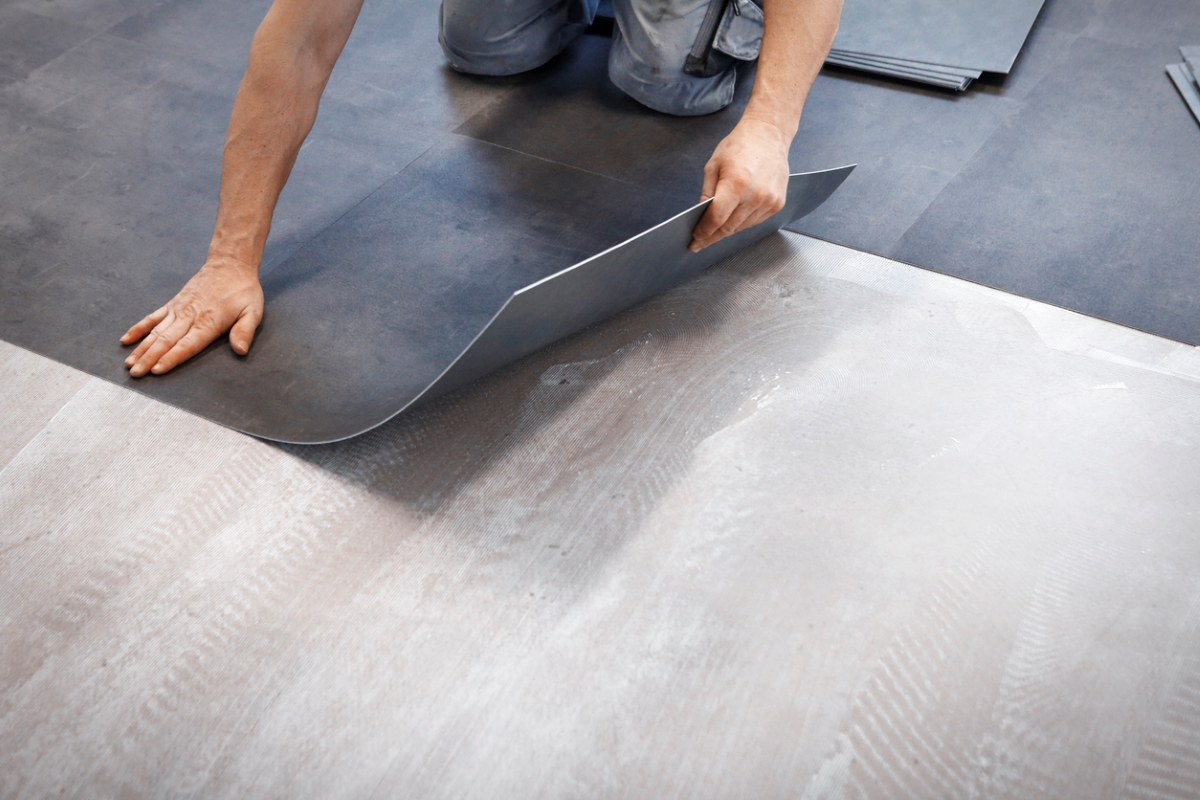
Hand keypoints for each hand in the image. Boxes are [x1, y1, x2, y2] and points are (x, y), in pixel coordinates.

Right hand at [121, 257, 263, 376]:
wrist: (230, 265)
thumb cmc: (243, 291)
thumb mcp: (253, 311)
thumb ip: (245, 331)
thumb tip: (241, 350)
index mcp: (208, 322)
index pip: (187, 345)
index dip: (171, 358)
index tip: (156, 370)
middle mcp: (189, 317)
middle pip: (166, 341)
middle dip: (149, 359)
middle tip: (135, 374)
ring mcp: (178, 310)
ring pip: (156, 332)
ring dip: (141, 348)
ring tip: (129, 364)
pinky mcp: (173, 304)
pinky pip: (152, 317)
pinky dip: (139, 329)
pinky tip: (126, 340)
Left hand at [690, 118, 789, 251]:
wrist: (768, 134)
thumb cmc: (739, 146)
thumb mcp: (713, 166)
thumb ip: (706, 193)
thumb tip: (701, 217)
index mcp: (736, 185)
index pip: (716, 219)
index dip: (704, 232)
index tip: (695, 241)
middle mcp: (755, 196)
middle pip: (729, 228)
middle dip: (712, 236)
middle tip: (700, 242)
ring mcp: (769, 201)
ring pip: (742, 227)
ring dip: (727, 230)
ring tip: (715, 230)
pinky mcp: (777, 203)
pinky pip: (755, 221)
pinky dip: (742, 223)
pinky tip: (734, 217)